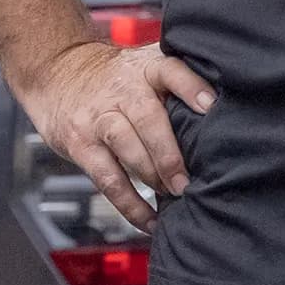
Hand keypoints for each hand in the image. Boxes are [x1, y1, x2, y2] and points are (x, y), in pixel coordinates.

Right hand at [14, 39, 215, 230]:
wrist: (58, 74)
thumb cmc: (118, 77)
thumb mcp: (146, 64)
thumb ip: (179, 79)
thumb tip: (225, 110)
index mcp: (147, 68)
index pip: (171, 71)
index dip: (191, 87)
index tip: (210, 106)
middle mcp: (123, 90)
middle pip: (148, 119)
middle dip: (170, 153)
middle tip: (189, 179)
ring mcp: (99, 118)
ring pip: (127, 147)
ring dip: (153, 175)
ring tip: (175, 194)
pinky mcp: (81, 145)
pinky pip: (108, 179)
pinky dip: (130, 205)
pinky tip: (150, 220)